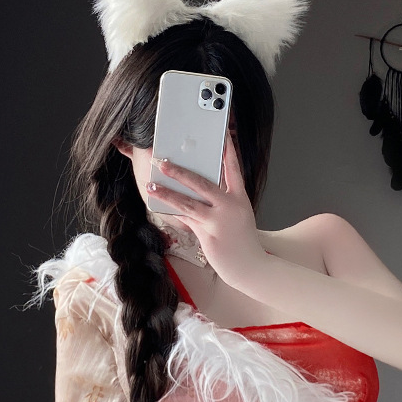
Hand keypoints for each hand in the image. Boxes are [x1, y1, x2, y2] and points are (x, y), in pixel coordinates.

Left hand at [147, 133, 268, 291]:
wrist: (250, 267)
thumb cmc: (242, 242)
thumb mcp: (237, 217)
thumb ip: (220, 202)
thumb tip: (196, 191)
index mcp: (239, 198)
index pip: (233, 168)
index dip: (228, 150)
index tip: (221, 134)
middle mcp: (229, 206)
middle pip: (202, 183)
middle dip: (180, 171)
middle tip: (163, 161)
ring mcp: (218, 221)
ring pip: (189, 203)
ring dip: (168, 193)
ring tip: (151, 186)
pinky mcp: (208, 236)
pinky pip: (186, 220)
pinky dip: (173, 213)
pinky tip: (159, 206)